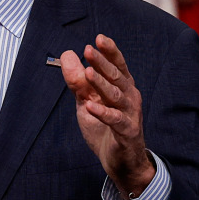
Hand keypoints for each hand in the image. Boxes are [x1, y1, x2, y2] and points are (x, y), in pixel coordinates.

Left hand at [59, 34, 155, 198]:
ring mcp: (130, 114)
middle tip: (89, 50)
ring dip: (102, 84)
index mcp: (122, 87)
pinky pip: (115, 120)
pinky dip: (103, 113)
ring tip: (89, 73)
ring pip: (117, 95)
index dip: (109, 51)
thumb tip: (68, 55)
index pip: (118, 65)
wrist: (120, 162)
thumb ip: (78, 81)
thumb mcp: (87, 102)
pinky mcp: (127, 132)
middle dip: (103, 62)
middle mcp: (130, 97)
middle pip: (117, 76)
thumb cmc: (105, 128)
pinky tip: (90, 106)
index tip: (98, 38)